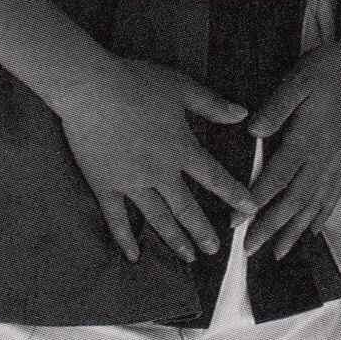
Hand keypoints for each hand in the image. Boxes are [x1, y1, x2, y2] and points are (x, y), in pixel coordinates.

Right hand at [52, 54, 253, 265]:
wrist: (90, 88)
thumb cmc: (136, 82)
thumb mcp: (181, 88)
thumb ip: (212, 105)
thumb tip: (243, 114)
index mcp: (181, 149)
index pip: (215, 178)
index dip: (235, 195)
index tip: (250, 211)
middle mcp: (160, 173)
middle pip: (188, 209)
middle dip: (204, 231)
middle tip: (215, 250)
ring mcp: (131, 183)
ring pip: (158, 218)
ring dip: (175, 240)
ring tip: (188, 257)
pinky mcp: (104, 186)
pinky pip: (116, 218)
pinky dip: (125, 239)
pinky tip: (133, 257)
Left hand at [243, 31, 340, 260]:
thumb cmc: (329, 67)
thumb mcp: (298, 79)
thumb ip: (276, 107)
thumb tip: (253, 133)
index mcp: (309, 137)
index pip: (276, 178)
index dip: (254, 203)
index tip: (234, 223)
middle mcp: (325, 156)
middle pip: (294, 201)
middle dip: (271, 228)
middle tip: (249, 250)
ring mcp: (339, 160)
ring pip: (315, 204)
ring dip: (294, 230)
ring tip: (278, 253)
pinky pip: (334, 194)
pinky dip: (321, 215)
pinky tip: (311, 230)